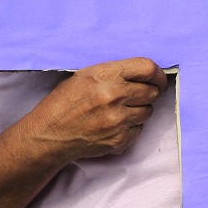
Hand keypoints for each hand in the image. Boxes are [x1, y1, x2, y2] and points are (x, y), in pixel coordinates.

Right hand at [24, 57, 167, 162]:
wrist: (48, 135)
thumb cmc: (64, 102)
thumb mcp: (85, 75)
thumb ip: (114, 72)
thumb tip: (145, 74)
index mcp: (105, 74)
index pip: (148, 68)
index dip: (158, 74)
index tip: (159, 79)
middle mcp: (114, 95)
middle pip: (152, 91)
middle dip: (150, 92)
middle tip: (141, 95)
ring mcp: (117, 119)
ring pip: (148, 111)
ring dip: (140, 110)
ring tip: (123, 110)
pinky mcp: (118, 139)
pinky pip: (139, 130)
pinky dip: (131, 127)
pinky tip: (115, 125)